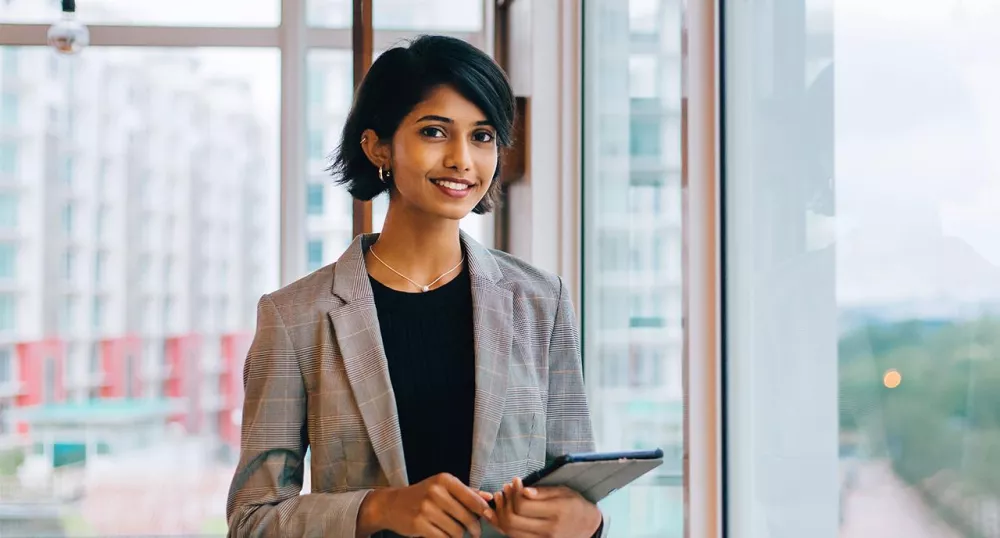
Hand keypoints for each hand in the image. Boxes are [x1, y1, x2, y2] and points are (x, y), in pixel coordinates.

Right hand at [378, 473, 496, 537]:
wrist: (391, 504)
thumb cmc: (422, 495)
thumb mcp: (443, 487)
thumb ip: (467, 492)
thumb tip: (490, 498)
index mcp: (444, 480)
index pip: (472, 498)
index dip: (484, 511)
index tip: (490, 519)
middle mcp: (436, 492)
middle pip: (467, 517)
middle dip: (474, 528)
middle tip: (475, 532)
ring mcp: (426, 509)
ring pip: (456, 530)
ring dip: (460, 535)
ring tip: (457, 533)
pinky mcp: (419, 525)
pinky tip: (446, 536)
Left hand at [492, 477, 601, 537]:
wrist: (587, 526)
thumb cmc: (575, 505)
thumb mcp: (563, 491)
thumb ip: (542, 491)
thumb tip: (523, 490)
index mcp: (557, 512)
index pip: (523, 506)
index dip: (514, 492)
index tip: (515, 481)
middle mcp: (549, 530)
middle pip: (513, 521)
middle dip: (504, 504)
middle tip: (505, 490)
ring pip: (510, 532)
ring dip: (500, 515)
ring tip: (501, 499)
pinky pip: (514, 537)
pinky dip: (504, 526)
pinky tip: (501, 513)